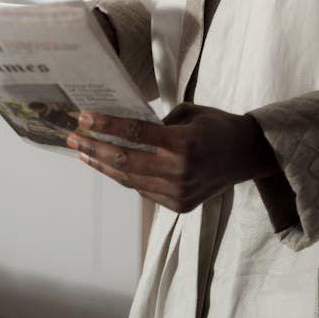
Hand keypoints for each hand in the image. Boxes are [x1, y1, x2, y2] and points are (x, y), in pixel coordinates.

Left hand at [66, 103, 280, 211]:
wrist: (247, 156)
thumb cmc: (218, 126)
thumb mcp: (190, 112)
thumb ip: (160, 122)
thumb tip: (128, 128)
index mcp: (183, 143)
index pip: (134, 133)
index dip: (106, 124)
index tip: (83, 117)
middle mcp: (178, 171)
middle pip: (124, 160)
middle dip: (93, 147)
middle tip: (71, 137)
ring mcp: (177, 192)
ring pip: (129, 179)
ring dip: (102, 165)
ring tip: (82, 153)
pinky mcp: (177, 205)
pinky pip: (142, 190)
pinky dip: (124, 176)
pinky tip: (109, 164)